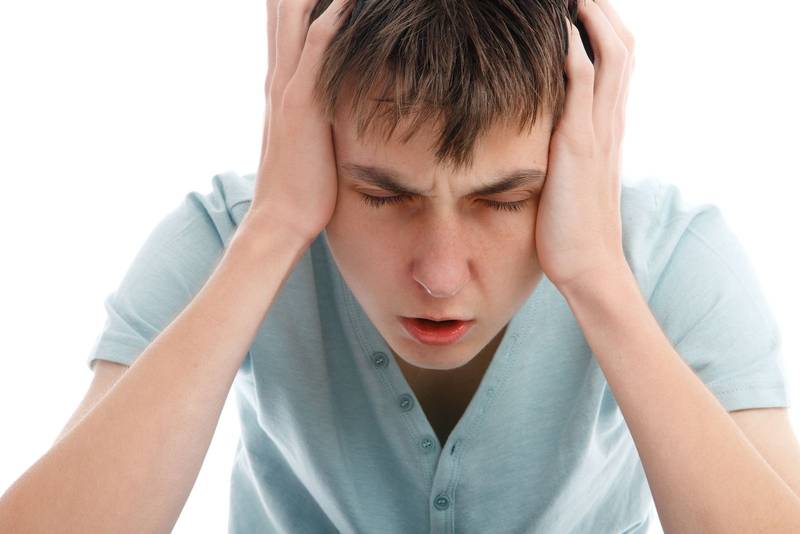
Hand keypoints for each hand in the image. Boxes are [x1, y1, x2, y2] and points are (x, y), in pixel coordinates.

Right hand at [244, 0, 354, 242]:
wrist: (281, 218)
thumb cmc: (300, 183)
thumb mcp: (306, 136)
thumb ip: (313, 108)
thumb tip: (331, 97)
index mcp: (280, 82)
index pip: (285, 22)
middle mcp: (279, 76)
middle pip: (283, 8)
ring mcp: (287, 88)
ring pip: (296, 19)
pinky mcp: (302, 105)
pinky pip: (317, 51)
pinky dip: (331, 21)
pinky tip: (347, 2)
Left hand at [534, 0, 634, 290]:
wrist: (588, 267)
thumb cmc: (572, 229)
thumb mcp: (572, 178)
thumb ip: (568, 150)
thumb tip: (547, 134)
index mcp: (608, 129)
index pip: (618, 62)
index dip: (605, 28)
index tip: (584, 7)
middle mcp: (609, 123)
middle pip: (622, 47)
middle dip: (603, 12)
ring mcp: (597, 133)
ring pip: (610, 56)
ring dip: (592, 18)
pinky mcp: (578, 146)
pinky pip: (583, 86)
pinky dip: (573, 52)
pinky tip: (560, 31)